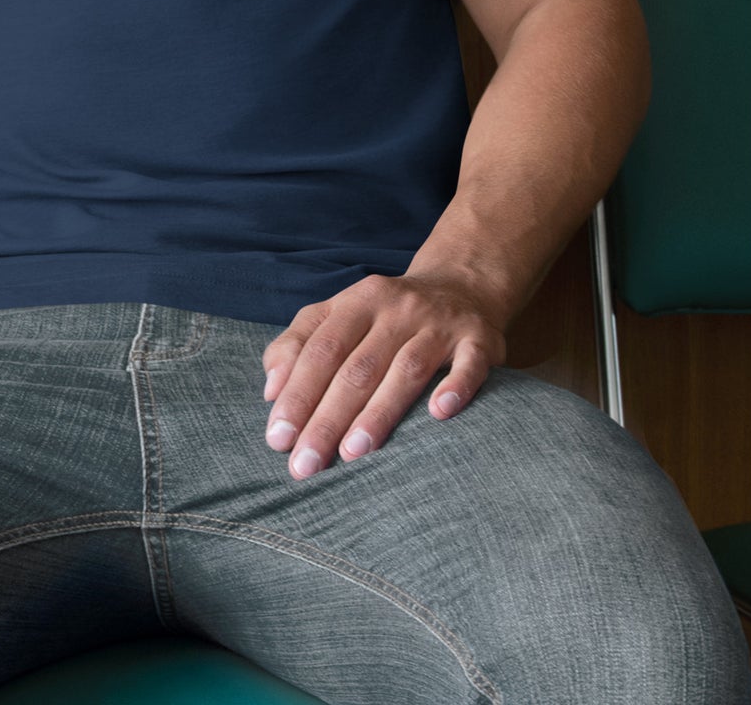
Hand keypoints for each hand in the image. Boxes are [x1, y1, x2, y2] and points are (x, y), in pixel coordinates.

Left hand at [260, 271, 507, 477]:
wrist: (461, 286)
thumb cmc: (385, 314)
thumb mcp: (338, 314)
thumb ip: (298, 344)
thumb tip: (270, 391)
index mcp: (357, 301)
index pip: (320, 350)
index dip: (297, 393)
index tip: (278, 438)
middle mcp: (397, 309)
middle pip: (357, 366)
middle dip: (327, 417)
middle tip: (305, 464)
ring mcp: (440, 324)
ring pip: (406, 369)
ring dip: (378, 412)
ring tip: (352, 453)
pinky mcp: (480, 340)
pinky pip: (469, 364)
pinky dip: (455, 387)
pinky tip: (438, 415)